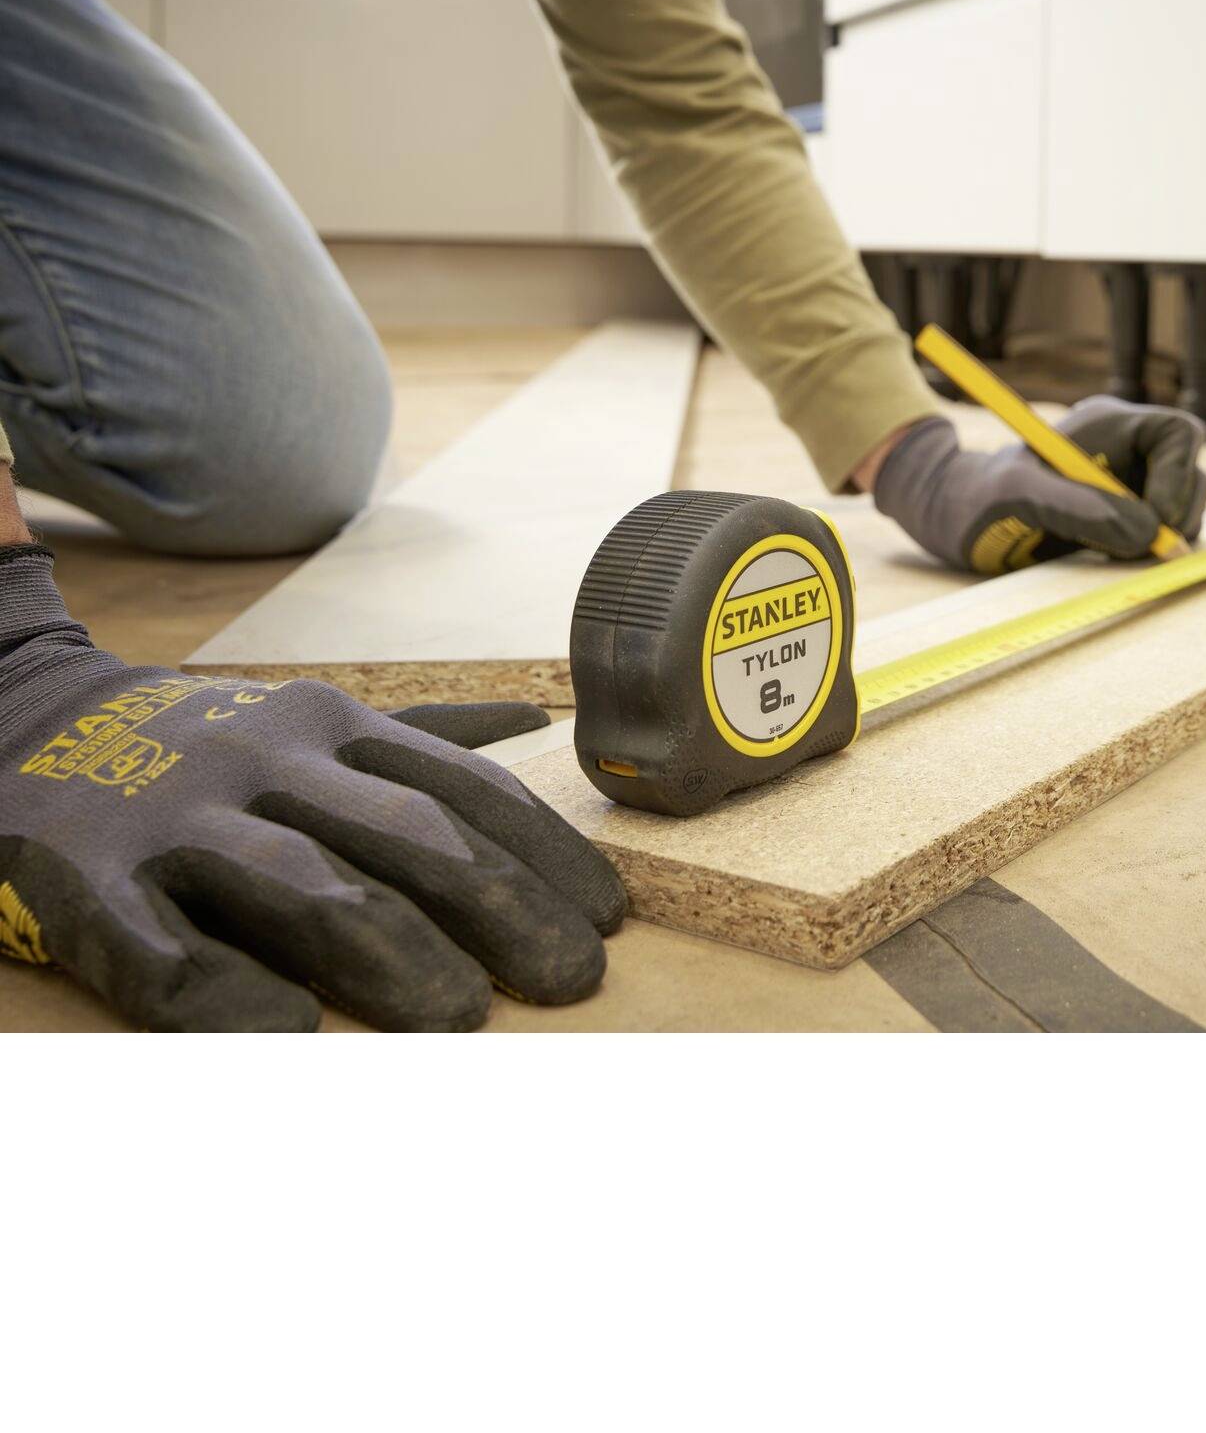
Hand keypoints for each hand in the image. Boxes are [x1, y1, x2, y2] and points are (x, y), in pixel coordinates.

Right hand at [0, 545, 624, 1030]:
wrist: (17, 713)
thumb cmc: (203, 744)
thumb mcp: (313, 718)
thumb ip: (423, 735)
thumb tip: (538, 724)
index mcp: (330, 724)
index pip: (461, 787)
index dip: (543, 852)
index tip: (608, 917)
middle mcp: (267, 760)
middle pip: (403, 835)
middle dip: (498, 908)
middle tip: (572, 980)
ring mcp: (176, 815)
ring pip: (301, 884)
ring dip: (391, 952)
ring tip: (464, 1018)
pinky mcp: (84, 876)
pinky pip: (160, 944)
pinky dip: (226, 992)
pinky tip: (291, 1030)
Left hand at [871, 396, 1205, 573]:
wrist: (955, 517)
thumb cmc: (977, 496)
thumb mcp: (1019, 496)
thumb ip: (1080, 508)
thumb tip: (1147, 533)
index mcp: (1107, 424)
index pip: (1176, 433)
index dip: (1180, 475)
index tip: (1158, 520)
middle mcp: (1127, 449)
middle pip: (1191, 472)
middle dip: (1178, 512)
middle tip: (1146, 550)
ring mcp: (1130, 482)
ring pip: (1184, 507)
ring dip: (1165, 537)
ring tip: (1110, 552)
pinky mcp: (1125, 517)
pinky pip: (1163, 534)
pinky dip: (1152, 552)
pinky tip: (1109, 559)